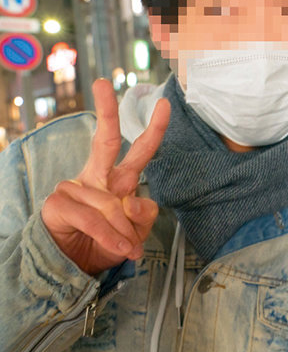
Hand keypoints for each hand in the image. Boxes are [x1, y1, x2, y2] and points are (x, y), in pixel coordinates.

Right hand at [42, 79, 170, 275]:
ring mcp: (75, 187)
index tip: (165, 104)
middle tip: (104, 83)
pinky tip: (118, 248)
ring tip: (127, 248)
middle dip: (106, 111)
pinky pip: (93, 219)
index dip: (154, 129)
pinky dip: (108, 236)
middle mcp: (98, 177)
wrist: (74, 268)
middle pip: (104, 140)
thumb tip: (137, 202)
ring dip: (124, 232)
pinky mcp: (58, 203)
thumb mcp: (135, 233)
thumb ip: (142, 217)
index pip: (138, 150)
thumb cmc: (106, 245)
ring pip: (111, 204)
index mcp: (119, 179)